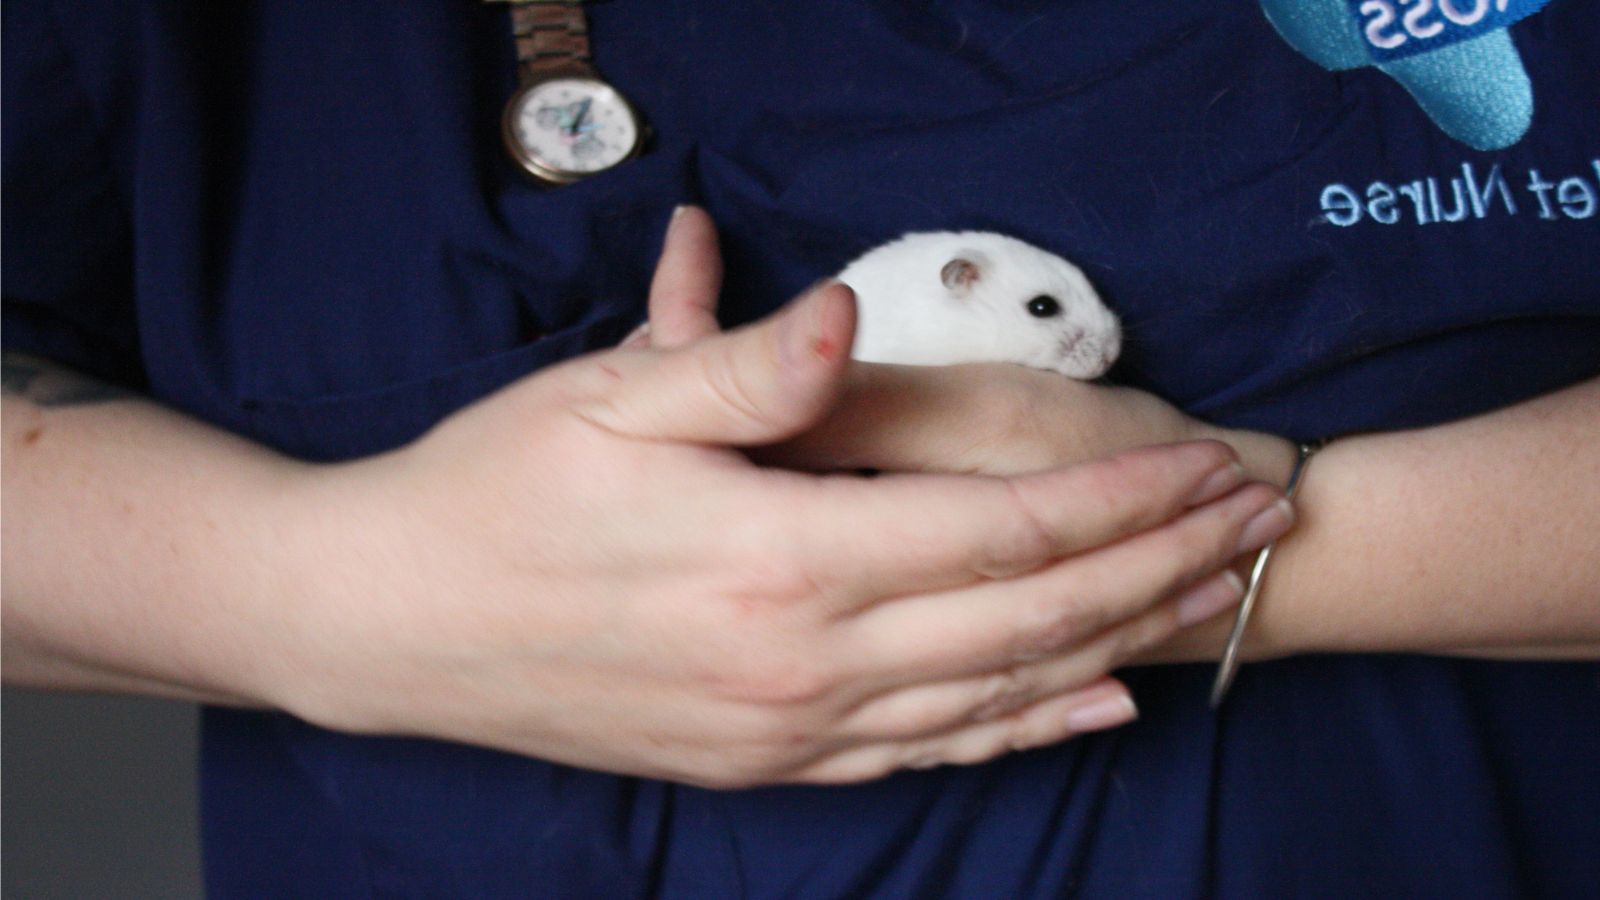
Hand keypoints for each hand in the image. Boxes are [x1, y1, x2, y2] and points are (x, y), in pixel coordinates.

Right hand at [261, 209, 1289, 788]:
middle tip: (1256, 523)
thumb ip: (740, 367)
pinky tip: (1091, 704)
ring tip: (1212, 600)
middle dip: (1157, 565)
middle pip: (1028, 619)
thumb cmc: (490, 495)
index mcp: (776, 564)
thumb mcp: (602, 401)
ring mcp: (784, 729)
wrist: (386, 626)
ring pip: (997, 693)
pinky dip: (1024, 725)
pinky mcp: (760, 762)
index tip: (1208, 466)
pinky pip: (926, 749)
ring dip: (1117, 640)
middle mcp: (801, 665)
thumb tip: (840, 318)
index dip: (1119, 499)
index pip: (998, 532)